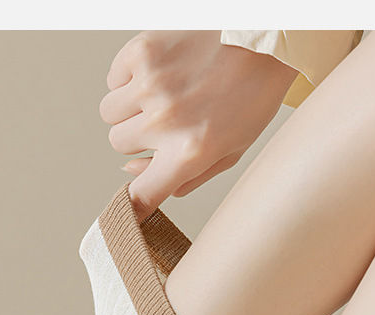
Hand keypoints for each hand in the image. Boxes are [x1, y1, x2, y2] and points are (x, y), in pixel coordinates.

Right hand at [100, 31, 297, 219]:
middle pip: (118, 144)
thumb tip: (132, 172)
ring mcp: (150, 84)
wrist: (264, 37)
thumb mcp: (230, 151)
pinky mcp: (142, 51)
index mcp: (189, 151)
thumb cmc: (251, 96)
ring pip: (110, 113)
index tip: (122, 216)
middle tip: (167, 119)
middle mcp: (165, 121)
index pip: (141, 196)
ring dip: (130, 108)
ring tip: (161, 94)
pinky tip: (158, 72)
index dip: (128, 209)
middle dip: (138, 136)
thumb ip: (182, 176)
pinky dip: (129, 78)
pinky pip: (114, 79)